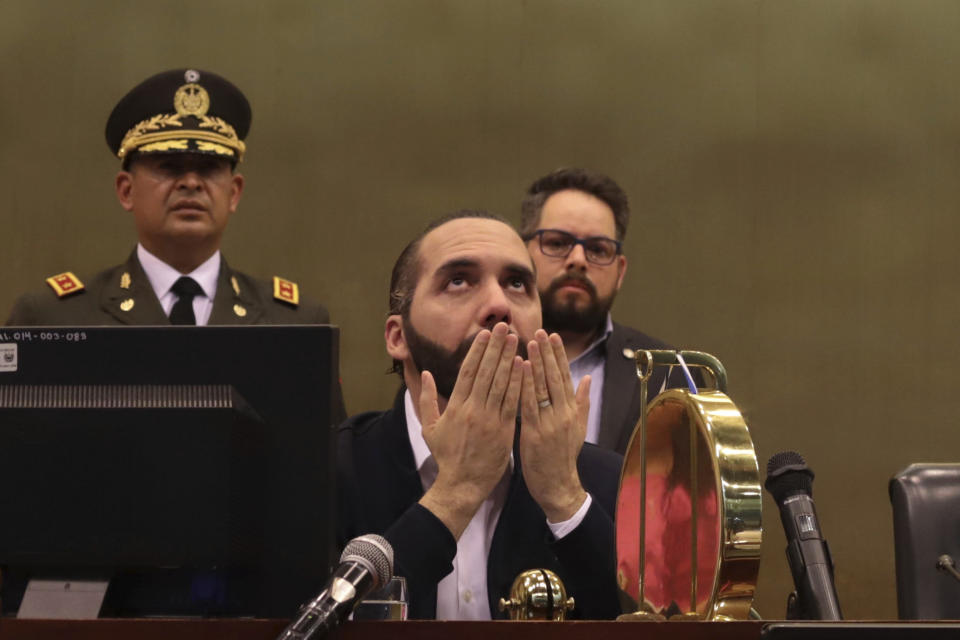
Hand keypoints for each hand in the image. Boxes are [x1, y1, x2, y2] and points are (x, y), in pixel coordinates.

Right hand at [418, 322, 522, 538]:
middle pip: (486, 372)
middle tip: (504, 327)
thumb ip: (427, 400)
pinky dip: (518, 383)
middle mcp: (472, 409)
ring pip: (501, 383)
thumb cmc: (446, 457)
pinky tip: (525, 367)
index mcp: (455, 407)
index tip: (485, 333)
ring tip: (516, 340)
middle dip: (496, 348)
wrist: (462, 485)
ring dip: (509, 359)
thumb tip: (426, 374)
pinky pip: (513, 402)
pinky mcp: (504, 430)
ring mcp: (490, 420)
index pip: (468, 372)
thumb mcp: (429, 428)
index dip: (478, 351)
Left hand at [519, 329, 589, 522]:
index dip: (558, 355)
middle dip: (547, 353)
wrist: (558, 486)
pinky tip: (521, 370)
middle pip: (555, 377)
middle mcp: (563, 414)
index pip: (565, 377)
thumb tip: (587, 378)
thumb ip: (582, 402)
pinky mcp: (535, 433)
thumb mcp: (578, 428)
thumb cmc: (563, 457)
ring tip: (529, 342)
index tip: (553, 336)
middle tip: (540, 331)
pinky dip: (525, 386)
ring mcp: (550, 423)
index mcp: (572, 411)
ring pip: (543, 388)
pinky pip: (529, 405)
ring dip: (536, 363)